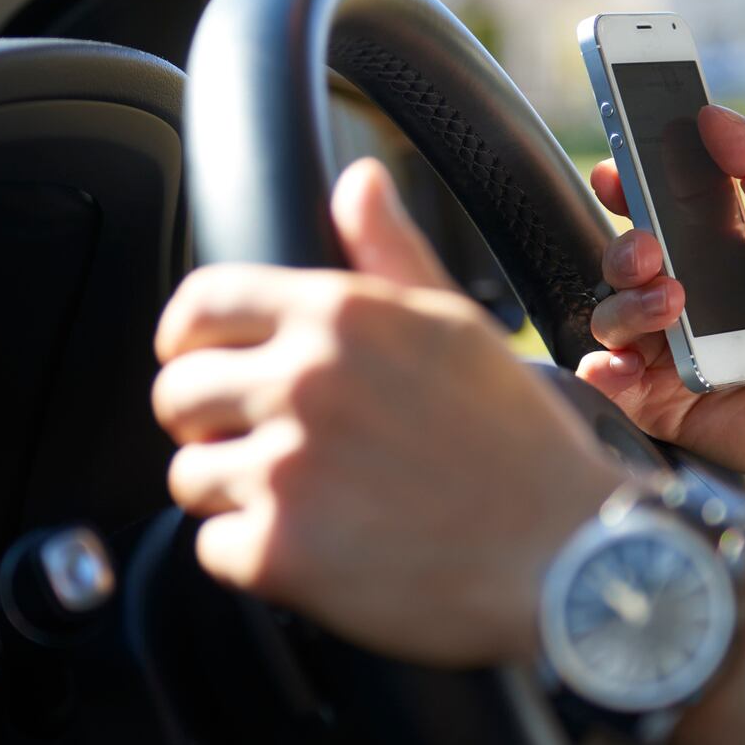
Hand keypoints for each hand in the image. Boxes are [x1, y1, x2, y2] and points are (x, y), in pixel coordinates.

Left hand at [153, 160, 625, 666]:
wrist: (567, 560)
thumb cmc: (520, 447)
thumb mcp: (457, 327)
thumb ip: (389, 253)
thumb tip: (358, 184)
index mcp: (338, 315)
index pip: (200, 305)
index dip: (188, 339)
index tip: (197, 362)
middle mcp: (302, 382)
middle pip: (177, 393)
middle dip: (206, 421)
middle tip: (257, 444)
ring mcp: (285, 469)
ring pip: (188, 474)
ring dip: (230, 493)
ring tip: (301, 501)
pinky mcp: (278, 551)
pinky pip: (212, 549)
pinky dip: (253, 558)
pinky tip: (315, 550)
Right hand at [577, 106, 744, 494]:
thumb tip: (710, 112)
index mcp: (716, 247)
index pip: (652, 208)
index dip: (625, 186)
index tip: (616, 171)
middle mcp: (687, 296)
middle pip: (620, 259)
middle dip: (623, 248)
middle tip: (651, 250)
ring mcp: (672, 349)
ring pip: (608, 316)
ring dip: (627, 306)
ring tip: (673, 307)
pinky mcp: (661, 400)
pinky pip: (606, 381)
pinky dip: (603, 369)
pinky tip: (628, 362)